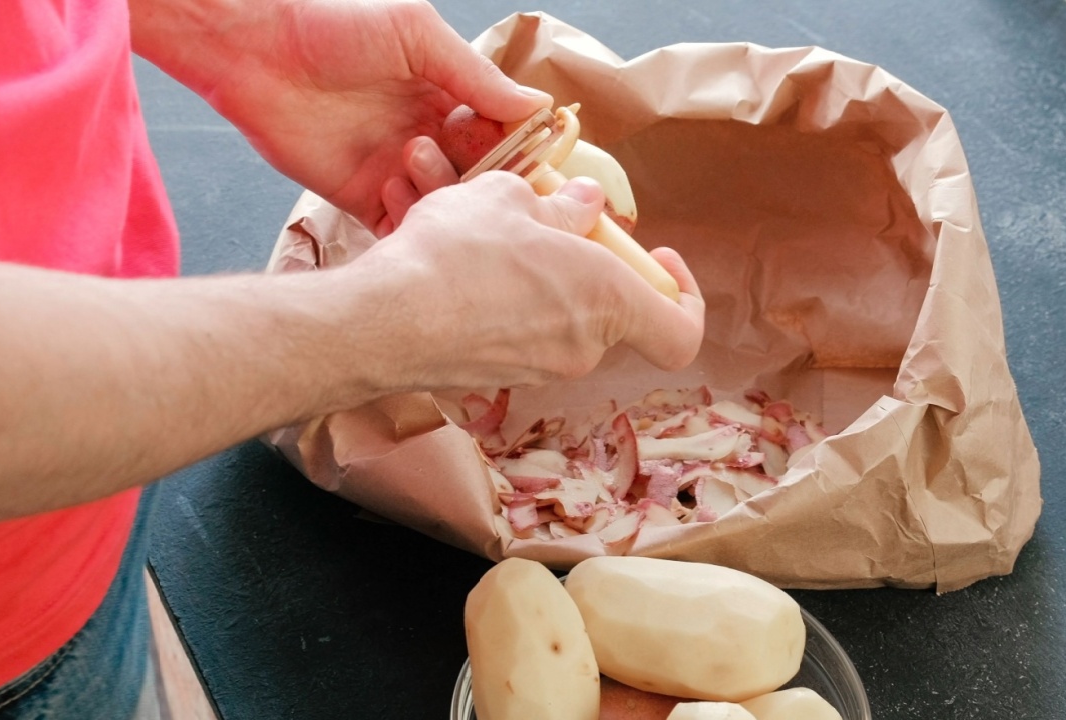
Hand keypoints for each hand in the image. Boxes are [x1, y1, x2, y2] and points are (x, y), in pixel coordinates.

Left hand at [133, 0, 550, 233]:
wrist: (255, 51)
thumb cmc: (334, 26)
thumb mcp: (418, 36)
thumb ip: (476, 75)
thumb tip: (539, 105)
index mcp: (449, 96)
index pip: (502, 133)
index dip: (518, 147)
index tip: (530, 155)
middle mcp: (429, 137)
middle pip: (479, 177)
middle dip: (484, 179)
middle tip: (474, 167)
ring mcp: (396, 170)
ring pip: (444, 207)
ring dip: (441, 195)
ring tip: (412, 157)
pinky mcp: (361, 199)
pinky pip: (400, 227)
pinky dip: (409, 223)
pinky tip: (394, 191)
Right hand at [351, 173, 705, 389]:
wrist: (383, 320)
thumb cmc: (456, 256)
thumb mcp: (511, 198)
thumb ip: (563, 207)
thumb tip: (586, 207)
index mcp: (606, 301)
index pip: (680, 331)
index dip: (683, 296)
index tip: (657, 257)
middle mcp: (580, 346)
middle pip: (605, 309)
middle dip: (580, 264)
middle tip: (541, 224)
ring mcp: (536, 369)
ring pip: (550, 314)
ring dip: (528, 273)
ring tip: (480, 230)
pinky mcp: (492, 376)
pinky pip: (510, 330)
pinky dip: (494, 298)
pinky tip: (453, 263)